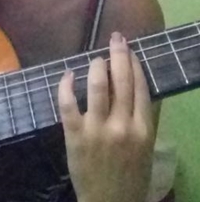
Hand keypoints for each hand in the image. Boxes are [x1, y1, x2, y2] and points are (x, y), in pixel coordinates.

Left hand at [58, 32, 154, 201]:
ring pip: (97, 86)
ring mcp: (97, 129)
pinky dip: (66, 85)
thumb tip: (140, 86)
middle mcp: (123, 126)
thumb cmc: (130, 174)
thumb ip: (144, 117)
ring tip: (95, 58)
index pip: (140, 87)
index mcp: (144, 129)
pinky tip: (67, 74)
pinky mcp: (75, 135)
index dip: (134, 64)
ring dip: (96, 66)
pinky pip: (68, 103)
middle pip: (122, 81)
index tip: (130, 48)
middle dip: (119, 55)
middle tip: (115, 38)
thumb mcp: (146, 147)